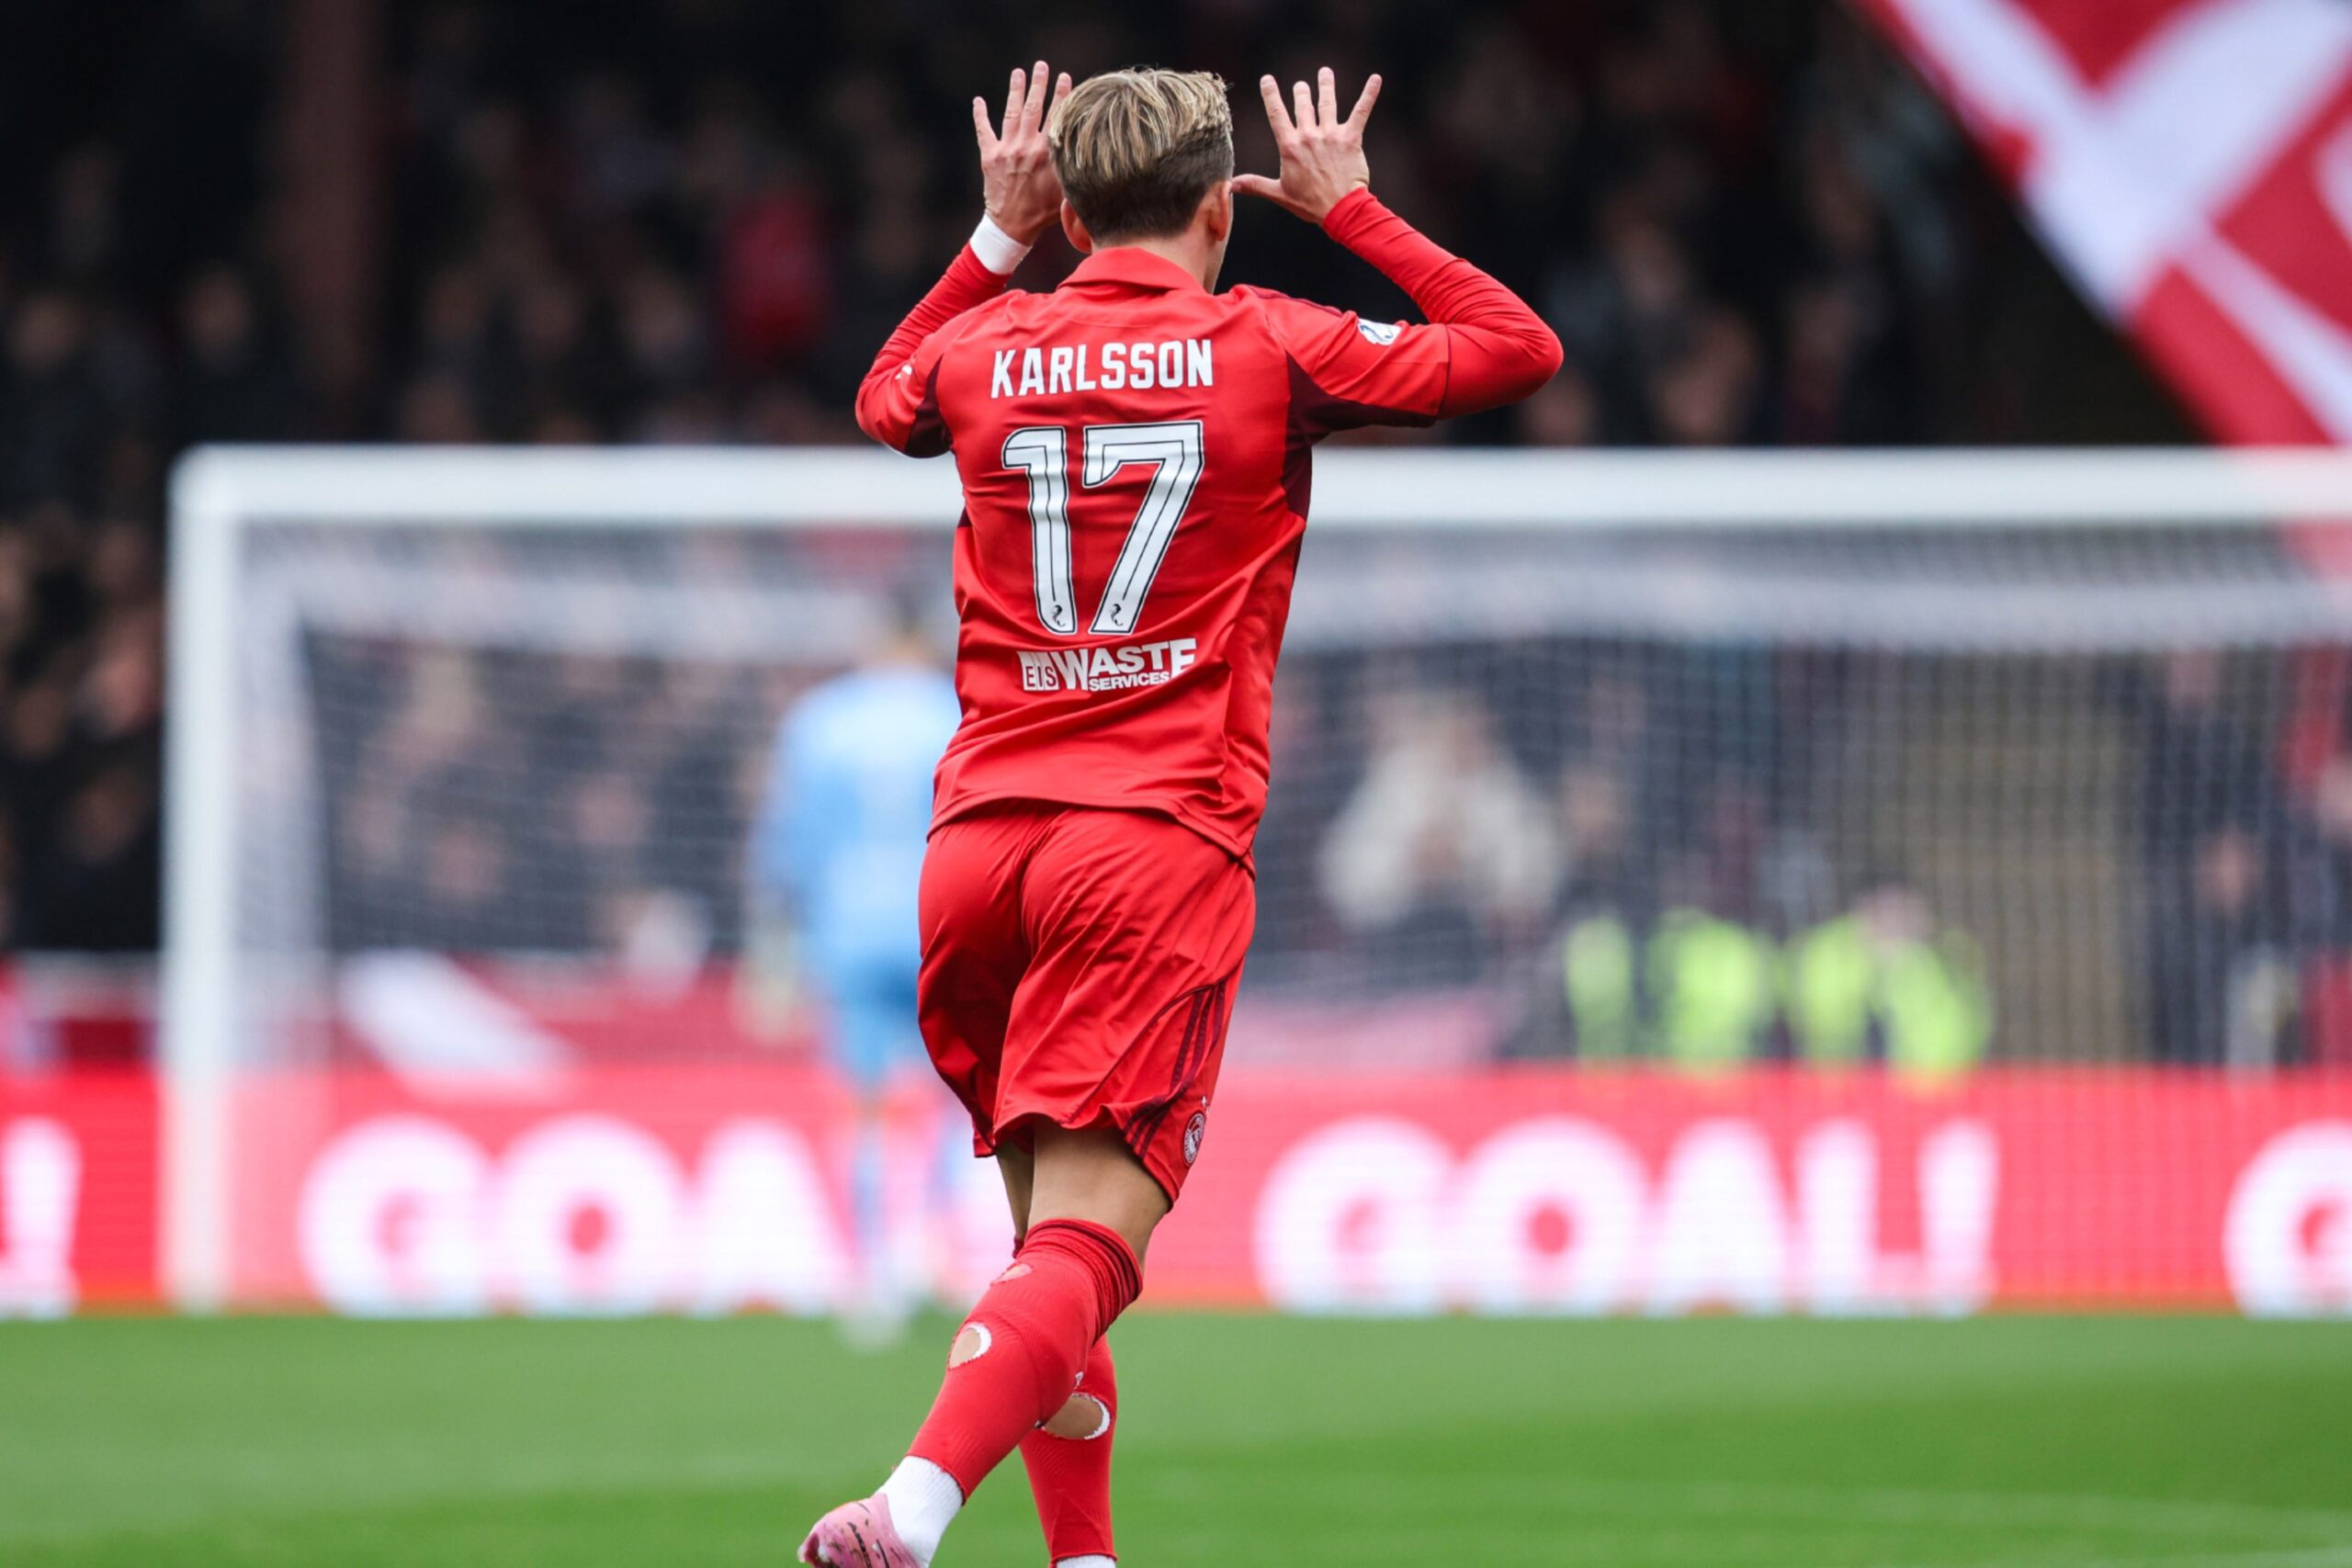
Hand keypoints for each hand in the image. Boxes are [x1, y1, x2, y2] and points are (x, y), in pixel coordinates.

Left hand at [974, 60, 1070, 244]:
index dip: (1062, 94)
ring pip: (1011, 112)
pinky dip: (980, 115)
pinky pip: (984, 130)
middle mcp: (1026, 146)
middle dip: (1038, 84)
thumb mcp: (1065, 190)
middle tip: (1041, 65)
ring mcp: (1006, 149)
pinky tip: (978, 100)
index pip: (1056, 116)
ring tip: (1018, 72)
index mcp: (1047, 153)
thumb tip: (1087, 149)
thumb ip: (1072, 167)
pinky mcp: (989, 156)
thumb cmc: (1043, 213)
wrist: (1011, 228)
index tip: (1066, 77)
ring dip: (1015, 90)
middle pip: (1033, 107)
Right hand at [1231, 67, 1381, 223]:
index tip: (1267, 79)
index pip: (1276, 114)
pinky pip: (1361, 111)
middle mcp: (1309, 135)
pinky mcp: (1351, 137)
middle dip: (1302, 92)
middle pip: (1303, 105)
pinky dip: (1369, 93)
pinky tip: (1376, 79)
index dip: (1271, 94)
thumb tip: (1230, 186)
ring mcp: (1331, 134)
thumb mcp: (1279, 194)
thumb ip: (1255, 185)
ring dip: (1326, 85)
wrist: (1341, 209)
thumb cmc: (1310, 204)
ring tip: (1325, 73)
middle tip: (1302, 85)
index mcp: (1290, 147)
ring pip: (1327, 102)